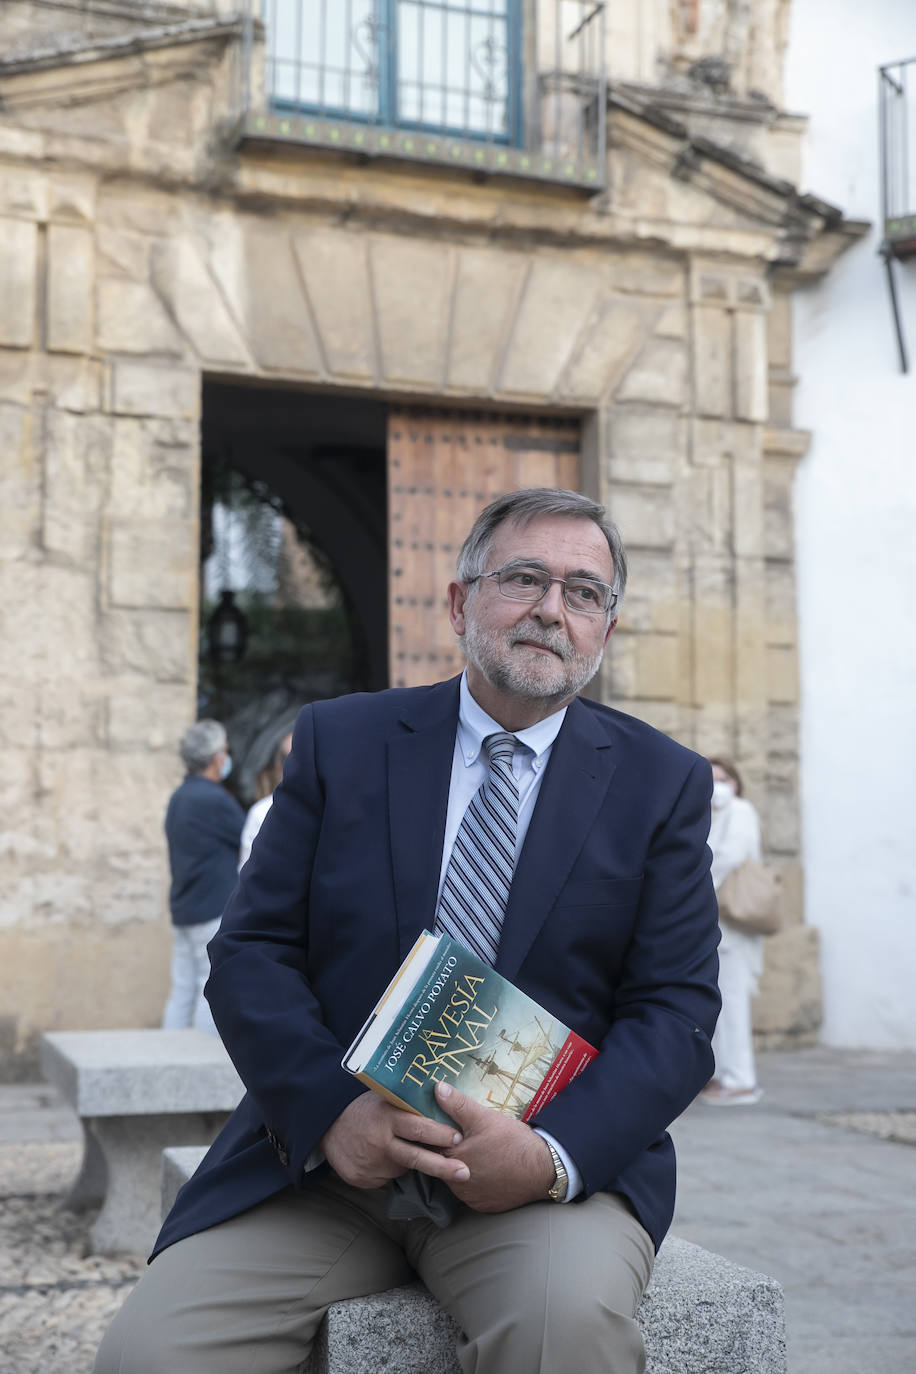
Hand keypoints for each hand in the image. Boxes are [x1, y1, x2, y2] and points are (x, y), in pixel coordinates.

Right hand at [320, 1091, 470, 1190]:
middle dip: (443, 1166)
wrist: (327, 1125)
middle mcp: (381, 1142)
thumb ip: (408, 1106)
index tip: (460, 1138)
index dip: (440, 1133)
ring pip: (404, 1168)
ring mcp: (371, 1163)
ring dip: (411, 1163)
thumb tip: (445, 1100)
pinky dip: (391, 1169)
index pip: (418, 1127)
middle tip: (465, 1171)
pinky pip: (388, 1177)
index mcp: (388, 1117)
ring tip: (400, 1149)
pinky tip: (380, 1157)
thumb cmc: (365, 1109)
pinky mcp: (363, 1179)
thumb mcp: (384, 1100)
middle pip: (417, 1156)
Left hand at [436, 1081, 555, 1212]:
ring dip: (458, 1166)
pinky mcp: (483, 1205)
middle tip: (457, 1136)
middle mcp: (456, 1184)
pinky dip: (473, 1180)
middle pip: (441, 1164)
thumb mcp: (483, 1117)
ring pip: (454, 1178)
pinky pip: (470, 1191)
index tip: (433, 1124)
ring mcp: (470, 1198)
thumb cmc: (512, 1142)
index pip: (428, 1146)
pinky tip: (483, 1167)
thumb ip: (457, 1104)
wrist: (544, 1169)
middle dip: (444, 1150)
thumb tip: (437, 1088)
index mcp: (452, 1159)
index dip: (430, 1134)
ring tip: (471, 1150)